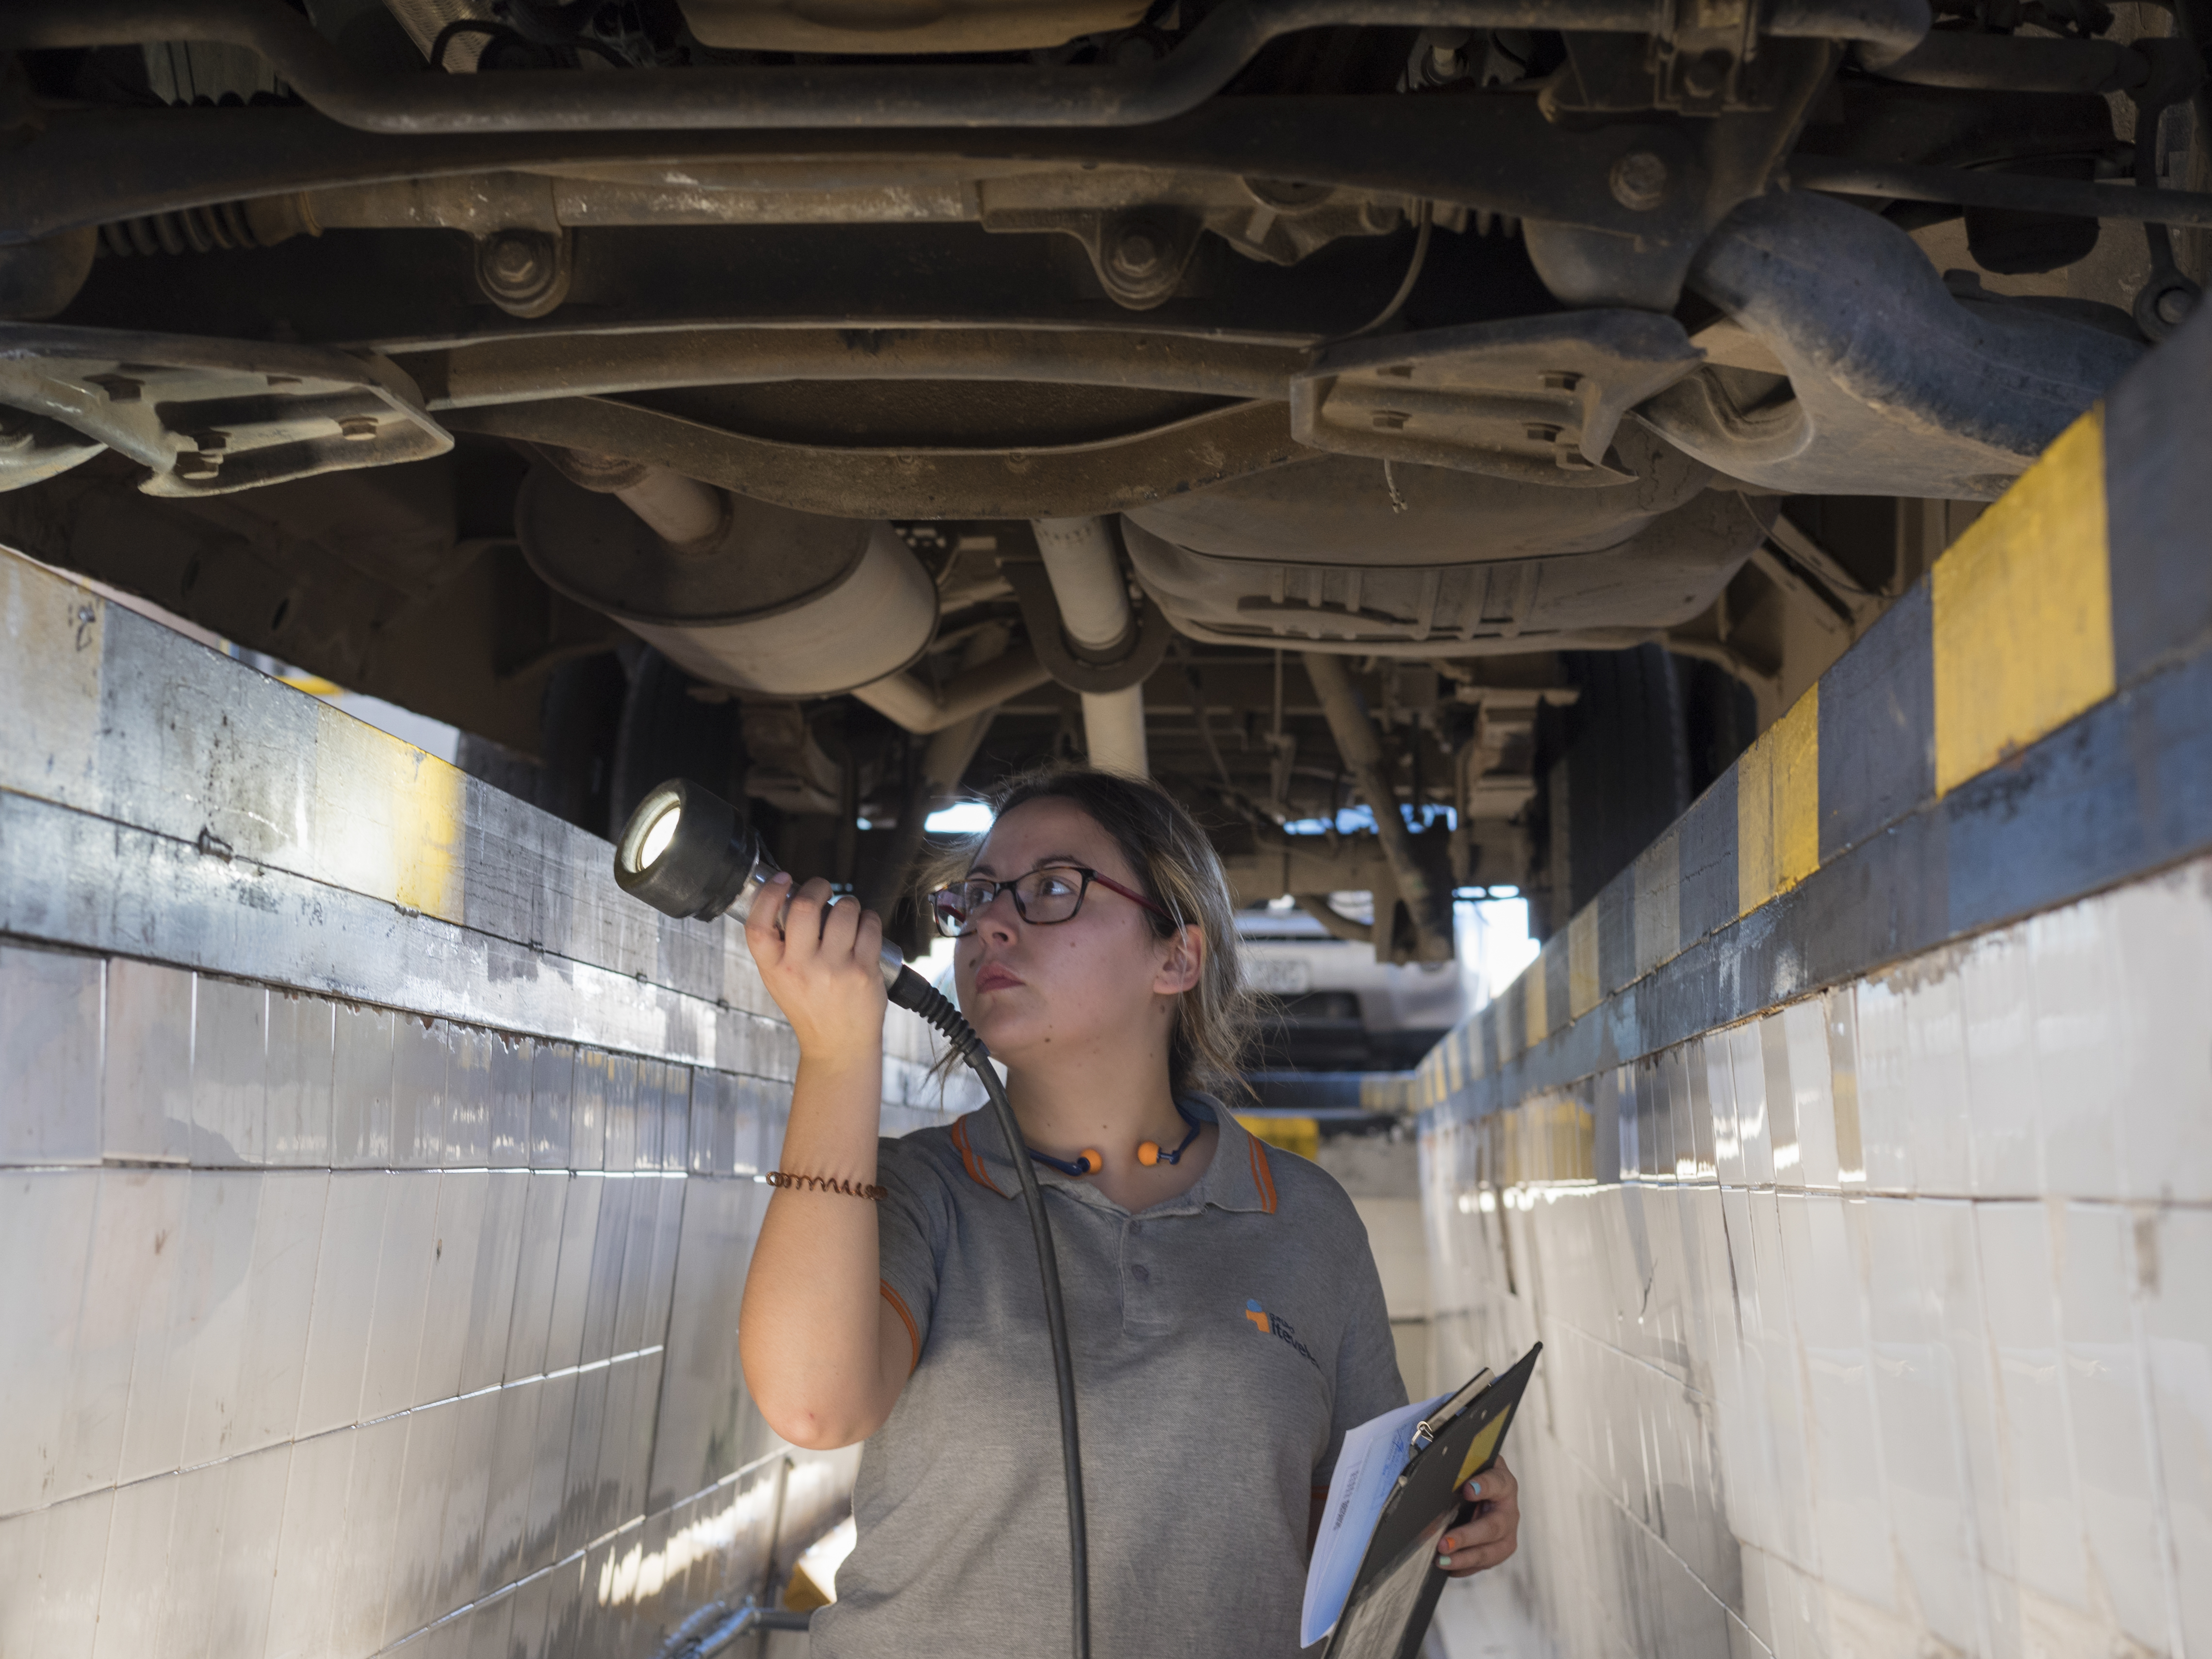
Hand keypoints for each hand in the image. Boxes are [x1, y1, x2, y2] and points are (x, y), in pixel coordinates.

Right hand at [744, 874, 887, 1058]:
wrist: (838, 1045)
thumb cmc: (810, 1007)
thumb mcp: (779, 980)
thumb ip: (779, 945)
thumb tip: (790, 897)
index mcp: (774, 969)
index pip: (758, 924)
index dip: (769, 894)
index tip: (783, 880)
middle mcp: (802, 968)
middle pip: (805, 907)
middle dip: (818, 886)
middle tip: (822, 889)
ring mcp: (835, 969)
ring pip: (844, 910)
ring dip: (848, 903)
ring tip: (846, 914)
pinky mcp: (864, 971)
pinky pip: (870, 926)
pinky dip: (868, 919)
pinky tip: (864, 927)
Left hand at [1436, 1457, 1518, 1576]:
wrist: (1484, 1492)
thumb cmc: (1472, 1477)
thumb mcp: (1469, 1468)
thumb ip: (1458, 1469)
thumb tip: (1432, 1472)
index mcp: (1503, 1483)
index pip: (1496, 1483)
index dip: (1483, 1486)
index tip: (1467, 1489)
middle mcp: (1509, 1510)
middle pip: (1493, 1526)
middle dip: (1467, 1537)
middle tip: (1444, 1543)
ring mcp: (1507, 1534)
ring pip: (1491, 1551)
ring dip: (1465, 1558)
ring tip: (1442, 1560)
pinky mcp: (1499, 1551)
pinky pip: (1484, 1564)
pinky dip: (1465, 1567)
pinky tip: (1448, 1568)